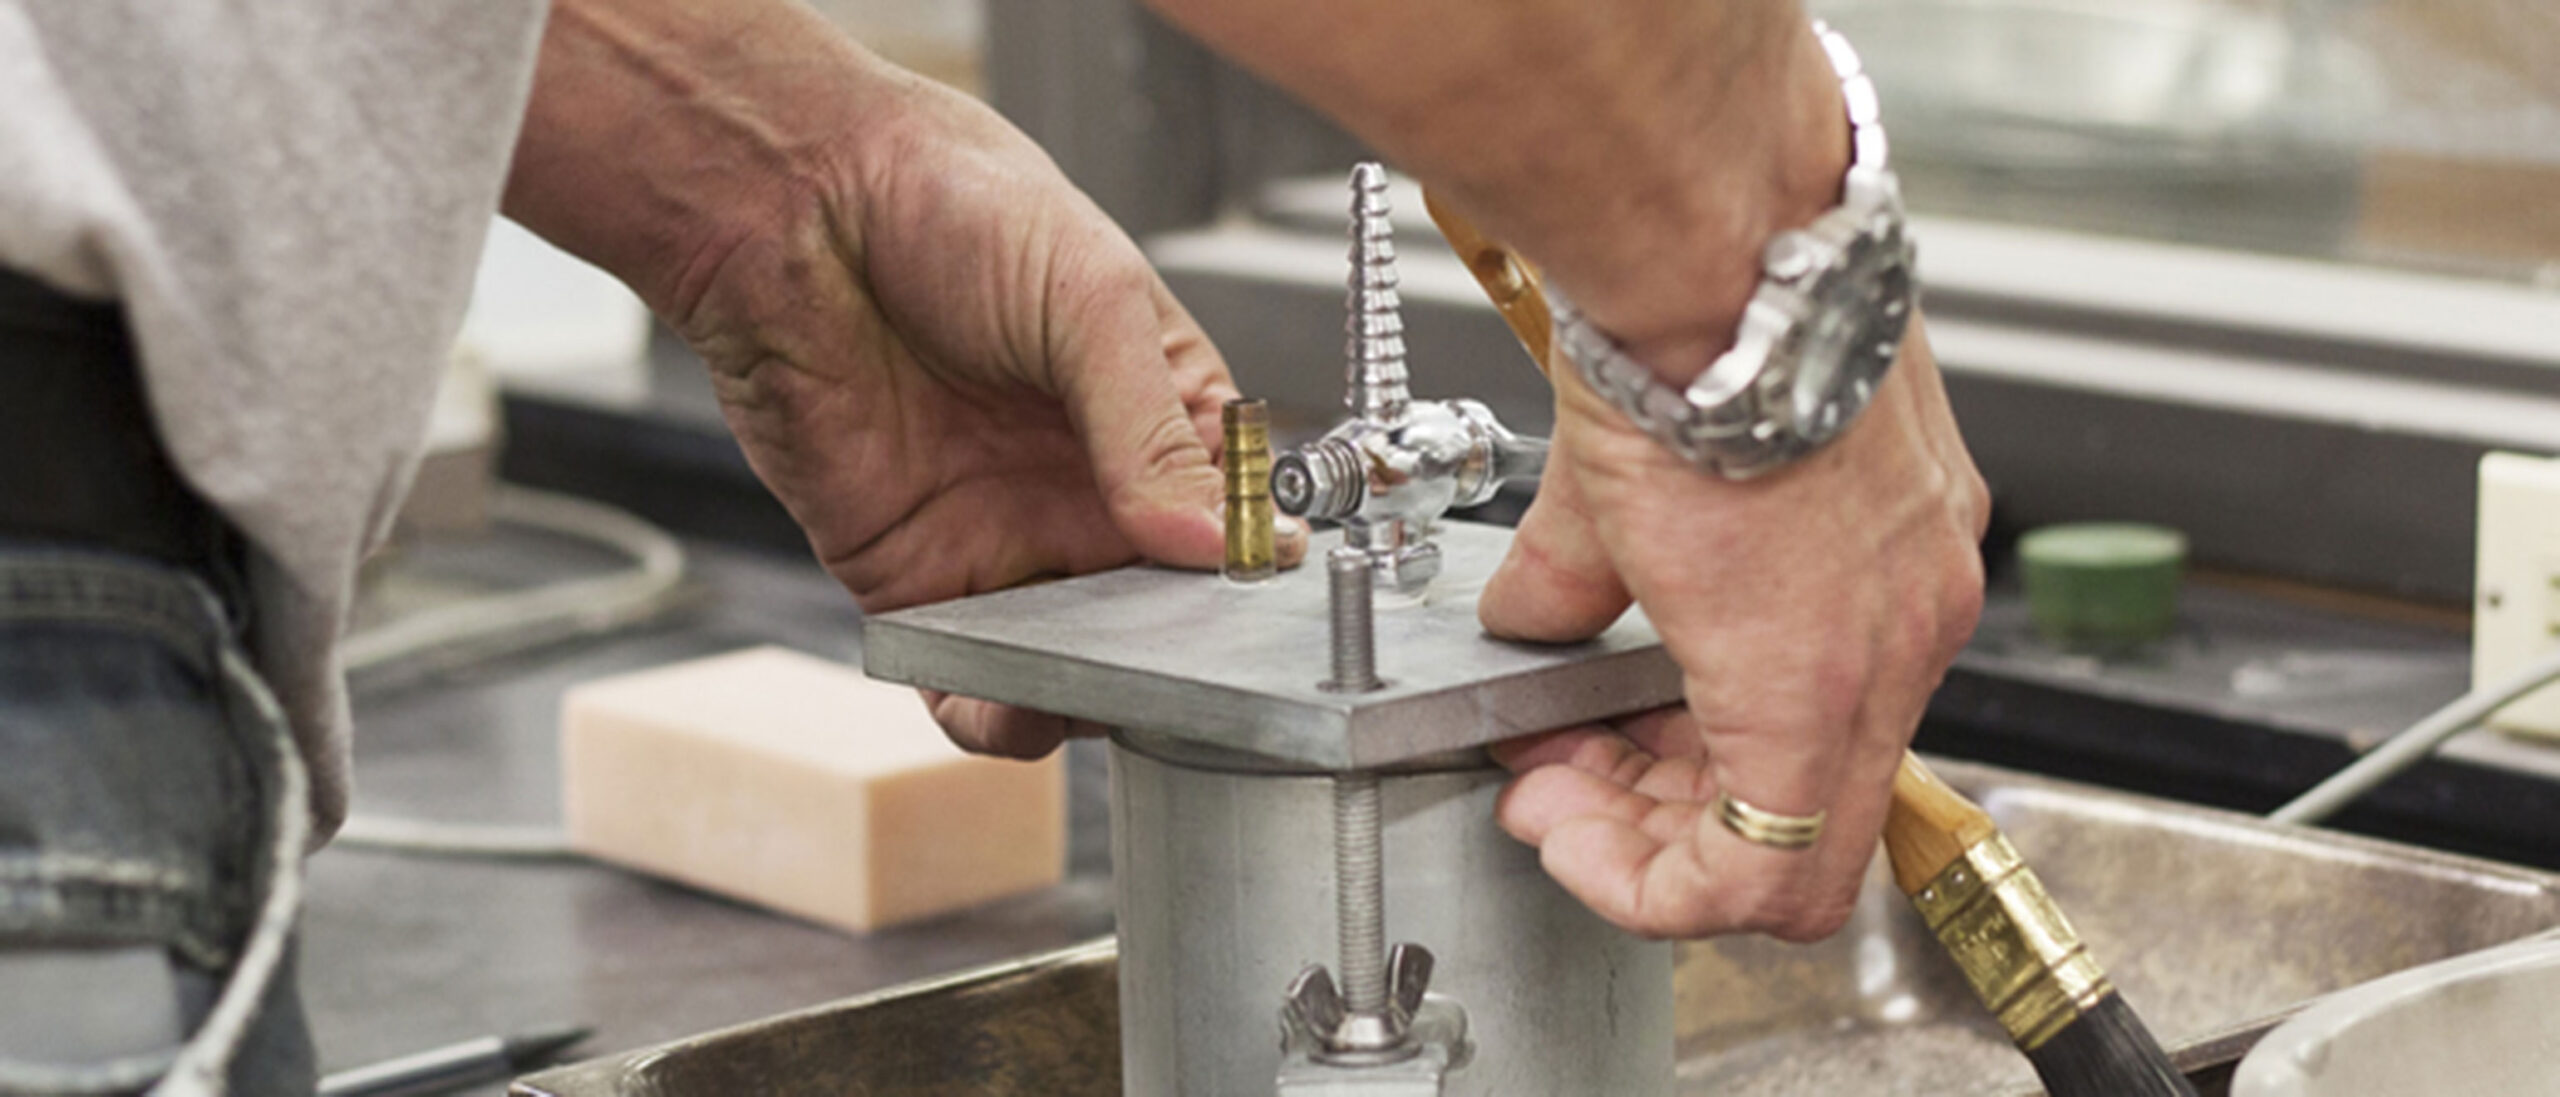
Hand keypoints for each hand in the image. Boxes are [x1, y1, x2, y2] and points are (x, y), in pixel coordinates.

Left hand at [505, 0, 1303, 756]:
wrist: (802, 209)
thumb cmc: (955, 209)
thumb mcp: (1091, 298)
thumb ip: (1148, 426)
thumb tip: (1210, 540)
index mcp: (1162, 419)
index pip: (1234, 520)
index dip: (1249, 568)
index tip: (1258, 597)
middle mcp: (1094, 494)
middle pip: (1166, 613)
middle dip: (1182, 648)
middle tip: (1184, 653)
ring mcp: (1011, 543)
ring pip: (1079, 664)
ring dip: (1097, 691)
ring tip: (1099, 678)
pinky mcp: (921, 582)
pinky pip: (973, 680)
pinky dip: (1000, 714)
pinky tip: (1017, 699)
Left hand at [1479, 327, 1986, 939]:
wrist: (1739, 228)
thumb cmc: (1672, 360)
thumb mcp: (1584, 521)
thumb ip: (1556, 608)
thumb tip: (1529, 630)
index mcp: (1814, 682)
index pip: (1762, 879)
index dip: (1647, 887)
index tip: (1565, 833)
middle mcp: (1899, 641)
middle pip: (1799, 827)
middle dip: (1663, 820)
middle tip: (1561, 776)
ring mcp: (1924, 574)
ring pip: (1833, 740)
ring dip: (1710, 747)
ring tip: (1599, 704)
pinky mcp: (1927, 509)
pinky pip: (1860, 639)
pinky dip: (1769, 665)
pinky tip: (1682, 623)